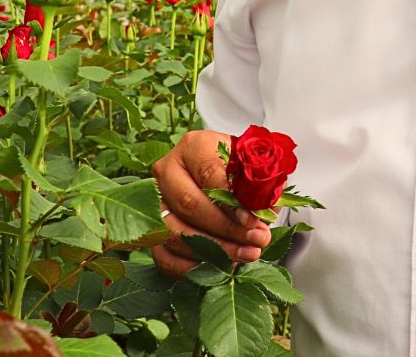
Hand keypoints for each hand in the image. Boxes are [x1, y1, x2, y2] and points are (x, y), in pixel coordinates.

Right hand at [151, 129, 271, 276]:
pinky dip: (192, 268)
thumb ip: (260, 186)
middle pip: (189, 204)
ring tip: (246, 255)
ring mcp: (156, 201)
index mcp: (194, 147)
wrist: (226, 173)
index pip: (210, 174)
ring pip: (175, 232)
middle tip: (256, 241)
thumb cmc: (239, 168)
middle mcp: (167, 170)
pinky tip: (220, 267)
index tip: (253, 220)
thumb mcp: (255, 167)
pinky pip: (164, 256)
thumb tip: (263, 212)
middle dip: (226, 229)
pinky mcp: (153, 230)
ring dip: (213, 251)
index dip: (232, 202)